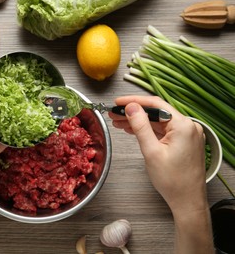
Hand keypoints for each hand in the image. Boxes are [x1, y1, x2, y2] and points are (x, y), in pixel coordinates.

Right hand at [108, 96, 206, 213]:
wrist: (187, 200)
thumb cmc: (172, 180)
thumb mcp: (151, 151)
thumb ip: (140, 126)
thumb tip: (131, 107)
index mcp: (183, 125)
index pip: (155, 104)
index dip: (134, 101)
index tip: (117, 102)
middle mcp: (188, 126)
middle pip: (156, 112)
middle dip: (134, 112)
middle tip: (114, 114)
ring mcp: (187, 134)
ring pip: (158, 121)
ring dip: (139, 121)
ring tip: (118, 122)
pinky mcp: (184, 142)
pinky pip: (163, 130)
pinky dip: (148, 130)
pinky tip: (133, 129)